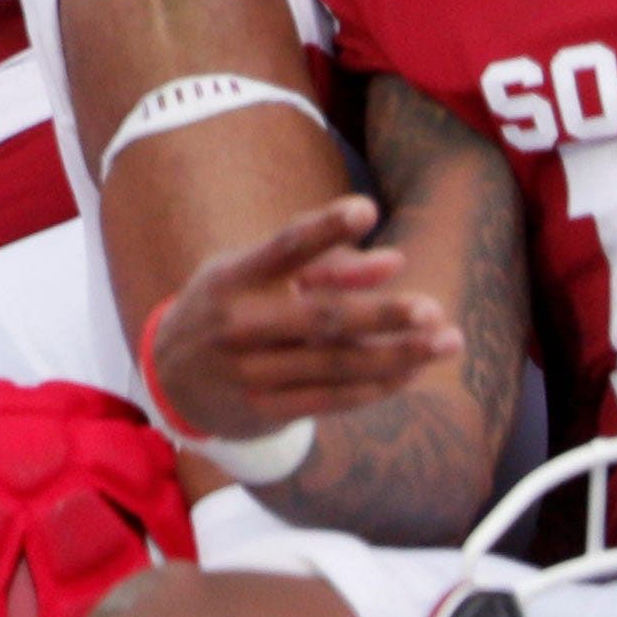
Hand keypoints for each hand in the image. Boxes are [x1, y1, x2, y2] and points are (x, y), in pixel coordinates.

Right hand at [140, 195, 456, 440]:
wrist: (171, 378)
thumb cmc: (227, 308)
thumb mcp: (256, 275)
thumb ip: (324, 266)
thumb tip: (395, 262)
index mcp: (234, 276)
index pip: (283, 246)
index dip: (325, 227)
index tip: (368, 208)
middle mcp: (240, 323)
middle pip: (322, 318)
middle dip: (382, 315)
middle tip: (434, 309)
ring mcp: (251, 370)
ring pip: (337, 365)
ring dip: (398, 356)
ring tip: (446, 342)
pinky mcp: (266, 408)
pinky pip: (333, 399)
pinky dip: (377, 386)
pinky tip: (411, 372)